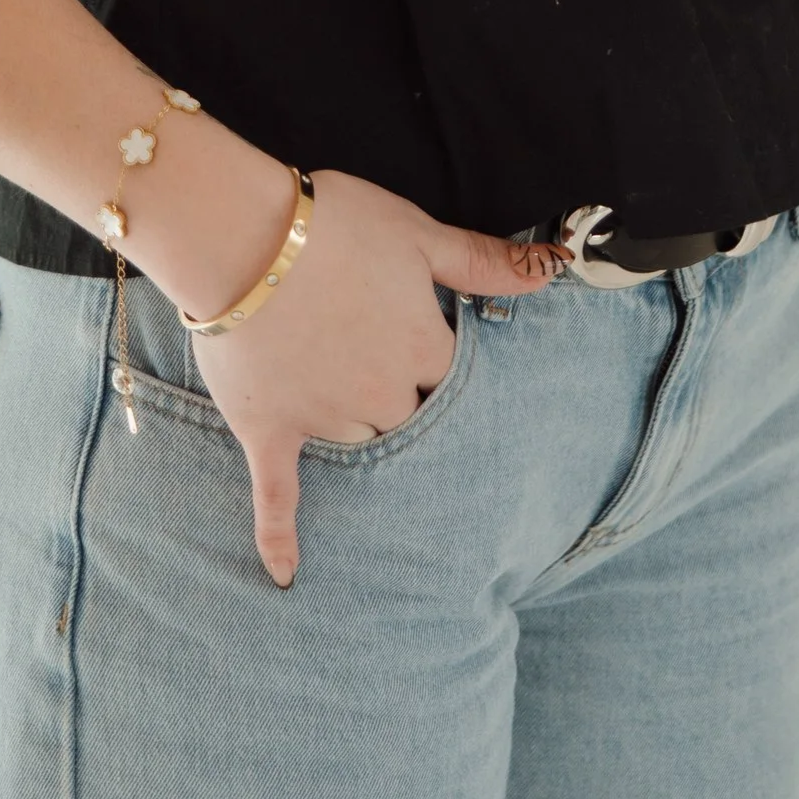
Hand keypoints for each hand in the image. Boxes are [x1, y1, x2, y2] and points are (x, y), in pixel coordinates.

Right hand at [181, 168, 560, 586]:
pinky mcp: (270, 430)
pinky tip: (285, 575)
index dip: (441, 362)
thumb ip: (485, 261)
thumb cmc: (335, 224)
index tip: (430, 351)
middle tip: (383, 377)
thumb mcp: (420, 232)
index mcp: (421, 348)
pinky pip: (278, 495)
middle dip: (402, 402)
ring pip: (359, 445)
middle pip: (409, 418)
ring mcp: (325, 418)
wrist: (243, 236)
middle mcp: (381, 395)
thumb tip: (555, 266)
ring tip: (344, 411)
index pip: (453, 376)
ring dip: (358, 434)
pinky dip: (279, 536)